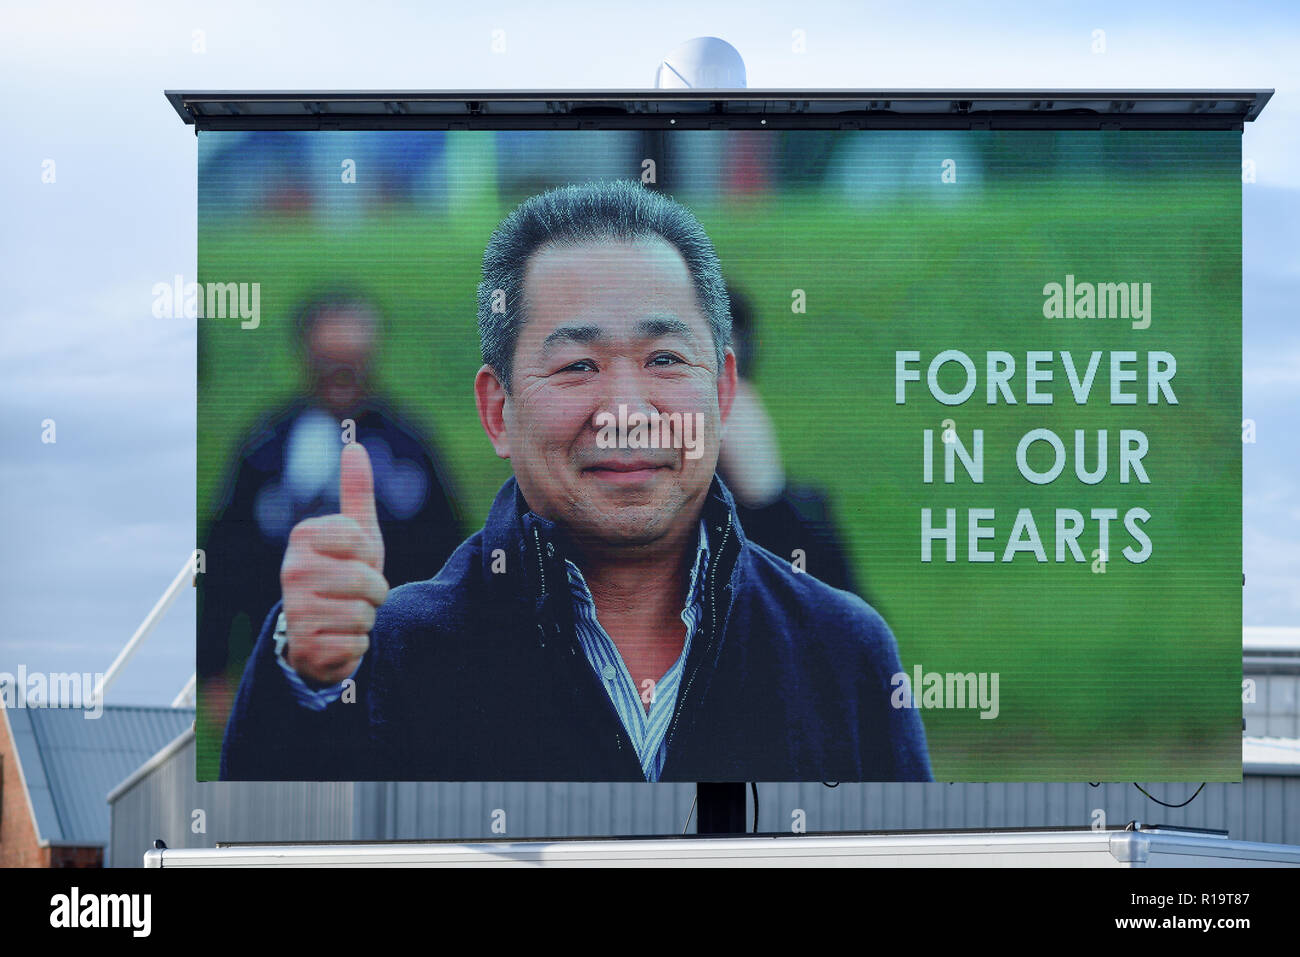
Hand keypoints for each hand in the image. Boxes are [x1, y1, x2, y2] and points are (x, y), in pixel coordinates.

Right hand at [280, 442, 388, 685]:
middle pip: (366, 580)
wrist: (322, 630)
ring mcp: (294, 611)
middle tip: (358, 593)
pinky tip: (339, 639)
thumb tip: (354, 445)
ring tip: (348, 614)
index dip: (370, 555)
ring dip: (367, 619)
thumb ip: (356, 492)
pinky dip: (358, 645)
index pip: (361, 541)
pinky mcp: (304, 648)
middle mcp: (291, 571)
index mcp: (303, 537)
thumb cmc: (344, 574)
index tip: (355, 560)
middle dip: (374, 592)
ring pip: (364, 614)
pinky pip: (357, 644)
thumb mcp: (357, 534)